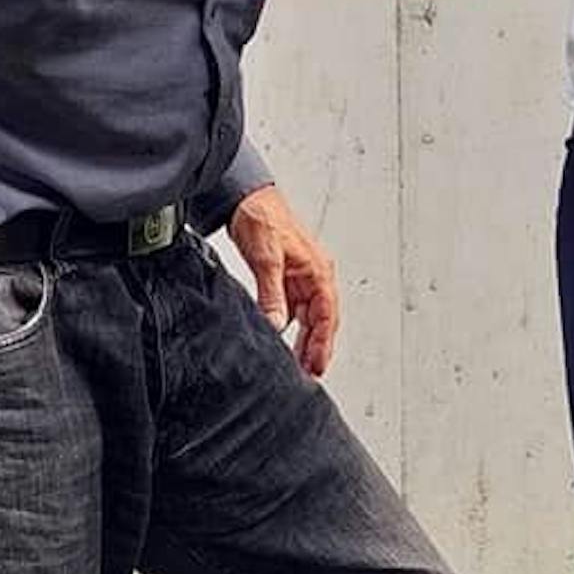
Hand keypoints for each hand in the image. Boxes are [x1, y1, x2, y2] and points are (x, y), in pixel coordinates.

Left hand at [226, 183, 339, 377]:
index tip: (317, 365)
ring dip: (306, 340)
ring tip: (300, 366)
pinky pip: (294, 310)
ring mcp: (301, 278)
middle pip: (322, 320)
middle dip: (318, 347)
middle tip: (310, 374)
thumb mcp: (267, 259)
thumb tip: (275, 324)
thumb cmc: (263, 218)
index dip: (323, 342)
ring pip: (309, 318)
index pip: (326, 314)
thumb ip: (272, 294)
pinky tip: (284, 341)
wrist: (247, 198)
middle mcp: (314, 276)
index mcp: (318, 270)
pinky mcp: (286, 279)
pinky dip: (293, 328)